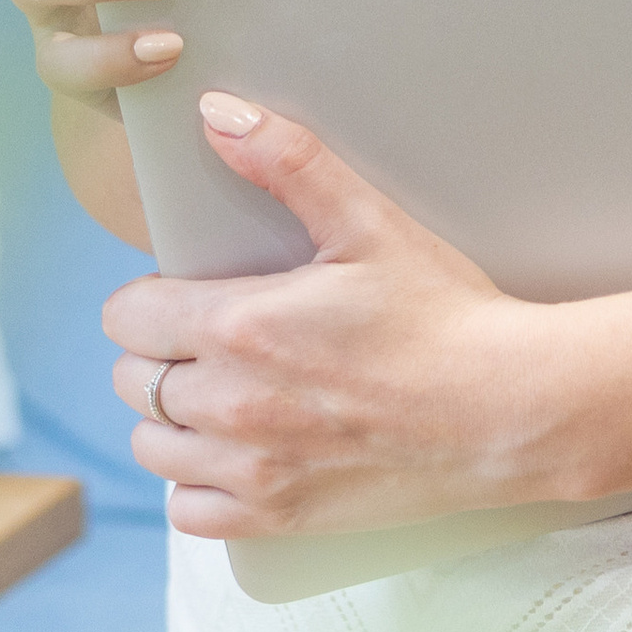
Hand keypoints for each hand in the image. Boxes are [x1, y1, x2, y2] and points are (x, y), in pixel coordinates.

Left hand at [105, 96, 561, 538]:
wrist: (504, 407)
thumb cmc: (442, 312)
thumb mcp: (369, 221)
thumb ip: (288, 161)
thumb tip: (217, 113)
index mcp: (240, 327)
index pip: (128, 317)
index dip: (149, 295)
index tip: (185, 288)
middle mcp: (228, 407)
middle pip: (131, 380)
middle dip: (159, 351)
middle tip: (213, 333)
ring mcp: (249, 471)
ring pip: (151, 446)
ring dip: (172, 417)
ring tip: (220, 388)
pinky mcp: (274, 518)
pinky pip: (186, 510)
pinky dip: (197, 481)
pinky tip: (236, 450)